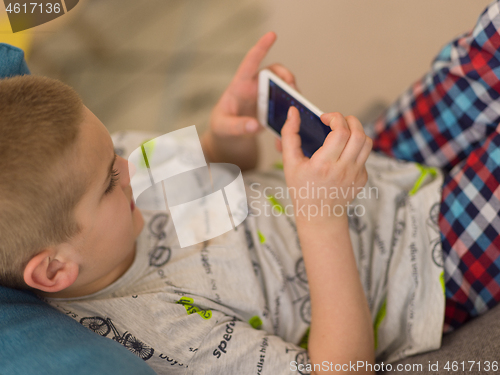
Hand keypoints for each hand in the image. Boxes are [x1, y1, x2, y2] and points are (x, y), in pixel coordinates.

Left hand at [202, 32, 296, 169]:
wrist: (228, 136)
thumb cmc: (222, 126)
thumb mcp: (224, 127)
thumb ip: (237, 126)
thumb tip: (254, 125)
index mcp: (239, 86)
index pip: (250, 63)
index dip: (261, 47)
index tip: (272, 35)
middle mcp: (254, 87)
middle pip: (274, 72)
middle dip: (286, 76)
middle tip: (292, 88)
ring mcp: (264, 96)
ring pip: (283, 86)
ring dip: (292, 93)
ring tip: (296, 105)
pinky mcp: (272, 106)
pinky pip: (286, 103)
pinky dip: (291, 108)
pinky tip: (292, 120)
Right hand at [281, 107, 371, 220]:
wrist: (319, 214)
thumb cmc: (302, 189)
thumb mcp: (289, 162)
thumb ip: (289, 135)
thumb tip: (293, 112)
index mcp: (323, 165)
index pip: (341, 132)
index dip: (335, 118)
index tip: (325, 118)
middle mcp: (343, 170)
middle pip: (358, 134)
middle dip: (348, 120)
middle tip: (337, 121)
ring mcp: (356, 175)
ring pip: (367, 142)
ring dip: (356, 131)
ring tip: (343, 132)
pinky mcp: (363, 178)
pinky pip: (365, 155)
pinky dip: (355, 147)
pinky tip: (343, 153)